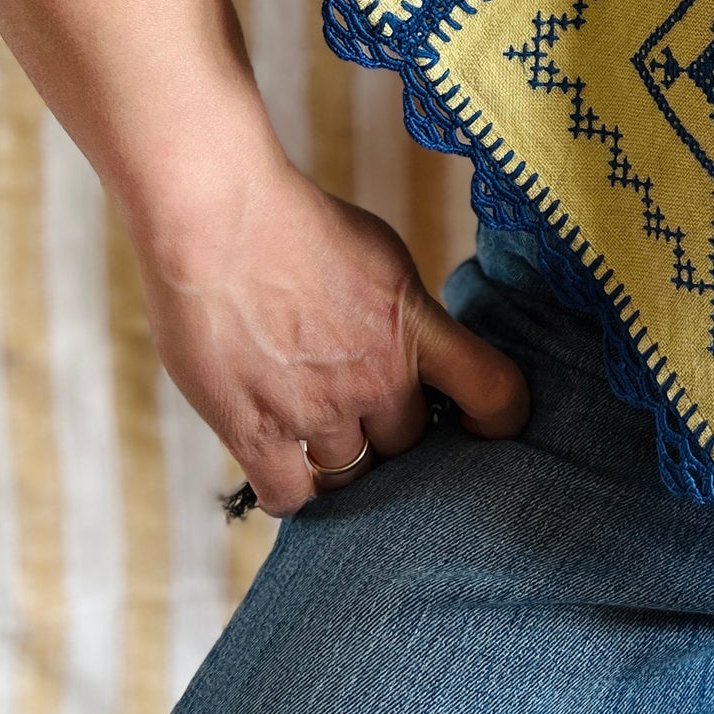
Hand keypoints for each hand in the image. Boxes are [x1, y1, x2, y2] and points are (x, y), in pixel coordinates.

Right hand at [129, 142, 529, 515]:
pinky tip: (284, 468)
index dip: (497, 419)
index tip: (478, 426)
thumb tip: (415, 351)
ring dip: (338, 461)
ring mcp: (317, 408)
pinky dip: (291, 491)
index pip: (497, 392)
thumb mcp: (380, 257)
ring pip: (352, 476)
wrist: (216, 216)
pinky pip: (291, 497)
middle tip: (362, 416)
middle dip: (390, 433)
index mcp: (415, 325)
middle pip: (409, 444)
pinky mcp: (256, 431)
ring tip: (317, 435)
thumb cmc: (295, 223)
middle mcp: (377, 375)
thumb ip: (404, 315)